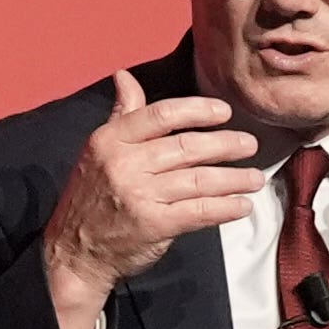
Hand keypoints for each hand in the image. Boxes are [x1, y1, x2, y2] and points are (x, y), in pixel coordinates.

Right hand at [42, 70, 263, 328]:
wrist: (73, 252)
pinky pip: (199, 211)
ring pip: (199, 180)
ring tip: (256, 179)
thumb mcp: (98, 151)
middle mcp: (125, 164)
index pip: (162, 114)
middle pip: (187, 147)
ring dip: (234, 179)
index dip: (198, 110)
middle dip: (226, 145)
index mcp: (111, 140)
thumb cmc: (92, 198)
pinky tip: (243, 205)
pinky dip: (225, 207)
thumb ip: (122, 115)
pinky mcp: (154, 225)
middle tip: (250, 145)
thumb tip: (124, 76)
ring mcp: (140, 195)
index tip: (224, 112)